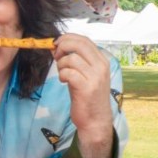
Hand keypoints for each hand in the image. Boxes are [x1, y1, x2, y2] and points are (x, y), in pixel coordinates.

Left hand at [53, 34, 114, 157]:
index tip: (56, 43)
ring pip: (71, 59)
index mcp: (102, 61)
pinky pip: (68, 73)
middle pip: (78, 44)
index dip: (68, 38)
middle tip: (55, 56)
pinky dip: (62, 75)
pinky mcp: (87, 88)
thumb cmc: (86, 96)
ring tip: (62, 74)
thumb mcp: (83, 74)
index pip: (85, 40)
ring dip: (61, 65)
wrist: (95, 120)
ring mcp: (95, 77)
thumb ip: (74, 60)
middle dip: (62, 46)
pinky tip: (63, 81)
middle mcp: (101, 66)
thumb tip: (55, 47)